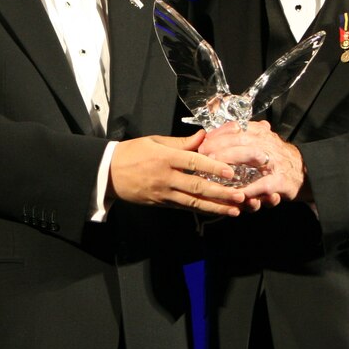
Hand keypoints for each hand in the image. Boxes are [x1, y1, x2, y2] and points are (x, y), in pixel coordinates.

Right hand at [107, 132, 248, 215]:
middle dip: (221, 193)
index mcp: (164, 157)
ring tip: (235, 210)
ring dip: (216, 207)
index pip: (193, 163)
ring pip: (194, 202)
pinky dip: (202, 210)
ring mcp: (164, 193)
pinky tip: (216, 212)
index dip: (213, 168)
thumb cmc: (131, 152)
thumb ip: (180, 142)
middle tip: (241, 196)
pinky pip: (185, 207)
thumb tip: (203, 136)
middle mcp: (166, 177)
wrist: (107, 173)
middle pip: (197, 186)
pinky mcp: (161, 203)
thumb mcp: (154, 141)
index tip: (231, 172)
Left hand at [198, 121, 307, 209]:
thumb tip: (210, 133)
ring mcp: (275, 162)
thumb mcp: (260, 142)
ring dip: (232, 159)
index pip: (237, 127)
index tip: (203, 140)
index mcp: (261, 133)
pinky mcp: (282, 182)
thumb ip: (239, 137)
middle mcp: (268, 144)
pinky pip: (263, 185)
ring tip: (217, 168)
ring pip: (252, 156)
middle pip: (242, 138)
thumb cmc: (274, 158)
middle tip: (204, 153)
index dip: (218, 133)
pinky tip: (237, 194)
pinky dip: (250, 190)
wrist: (304, 172)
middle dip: (220, 145)